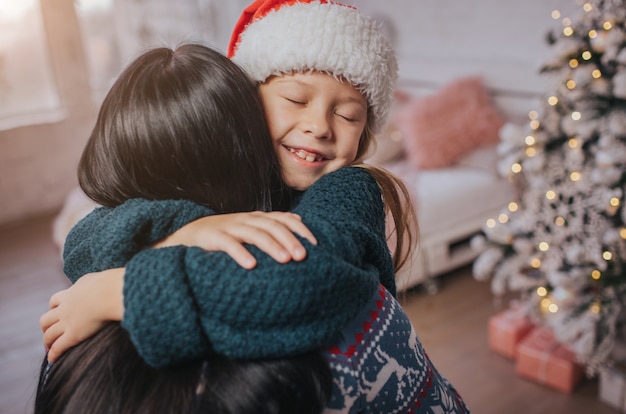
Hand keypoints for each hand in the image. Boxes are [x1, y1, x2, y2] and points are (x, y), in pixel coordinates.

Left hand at [40, 268, 123, 361]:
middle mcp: (64, 308)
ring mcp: (67, 322)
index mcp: (70, 293)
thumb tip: (99, 283)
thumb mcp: (96, 278)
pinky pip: (58, 347)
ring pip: (49, 334)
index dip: (53, 308)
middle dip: (46, 326)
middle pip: (45, 319)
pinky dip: (53, 354)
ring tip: (49, 347)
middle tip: (48, 332)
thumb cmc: (109, 284)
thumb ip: (92, 283)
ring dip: (47, 341)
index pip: (54, 301)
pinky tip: (52, 360)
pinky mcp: (73, 335)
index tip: (55, 312)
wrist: (110, 293)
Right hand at [154, 211, 316, 268]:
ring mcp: (229, 227)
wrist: (186, 233)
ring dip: (271, 246)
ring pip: (254, 233)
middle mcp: (245, 220)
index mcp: (257, 218)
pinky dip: (240, 253)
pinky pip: (228, 244)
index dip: (299, 229)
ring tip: (285, 260)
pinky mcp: (212, 237)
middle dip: (289, 240)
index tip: (314, 244)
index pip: (283, 219)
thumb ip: (272, 225)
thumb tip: (298, 220)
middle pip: (272, 226)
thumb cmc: (224, 234)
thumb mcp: (249, 228)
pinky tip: (251, 265)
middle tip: (302, 256)